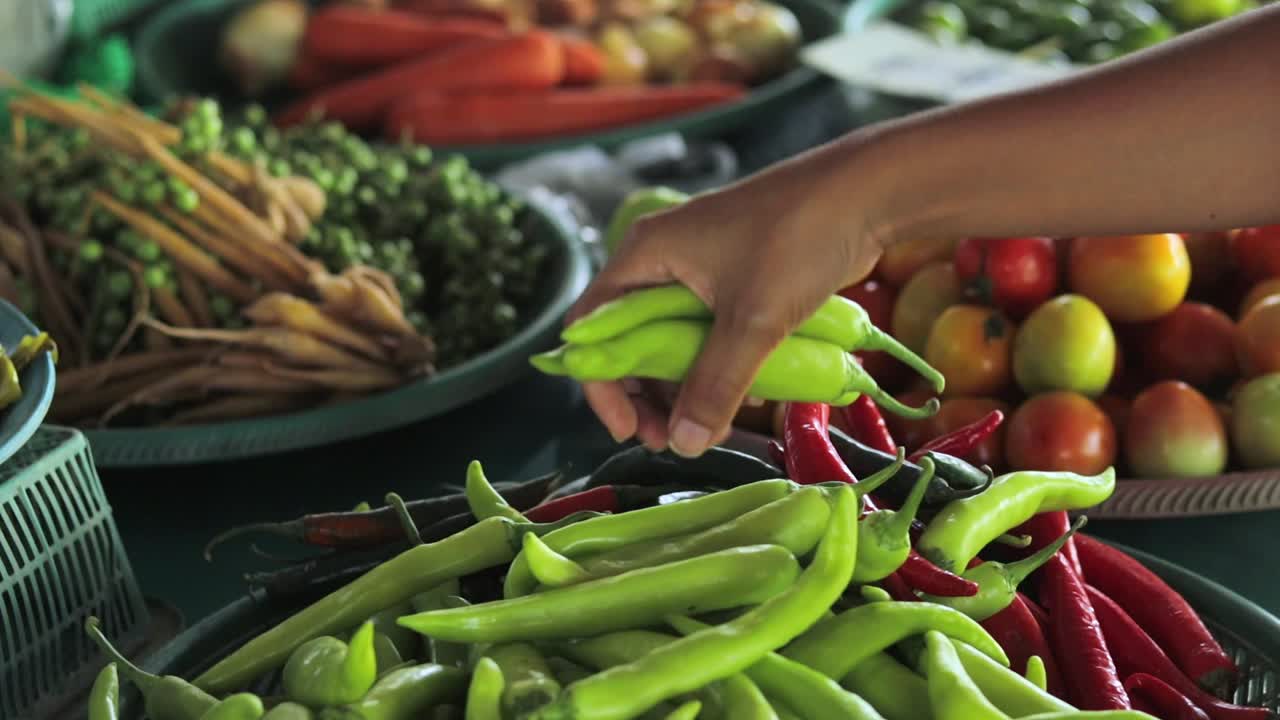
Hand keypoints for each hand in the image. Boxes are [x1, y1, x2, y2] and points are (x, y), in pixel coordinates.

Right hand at [568, 142, 890, 456]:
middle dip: (646, 394)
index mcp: (646, 254)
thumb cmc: (799, 238)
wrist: (866, 191)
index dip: (602, 383)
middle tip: (672, 439)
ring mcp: (697, 266)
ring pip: (669, 339)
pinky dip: (714, 365)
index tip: (630, 430)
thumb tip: (687, 444)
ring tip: (708, 427)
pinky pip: (706, 330)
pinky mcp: (732, 275)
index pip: (593, 328)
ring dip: (682, 386)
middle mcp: (661, 258)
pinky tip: (741, 397)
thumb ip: (715, 384)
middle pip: (628, 339)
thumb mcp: (753, 320)